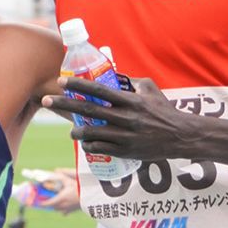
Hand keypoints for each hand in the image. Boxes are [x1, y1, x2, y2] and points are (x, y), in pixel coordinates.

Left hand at [39, 168, 80, 214]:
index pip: (48, 203)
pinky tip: (64, 205)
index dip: (42, 203)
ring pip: (58, 209)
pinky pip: (64, 212)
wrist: (90, 196)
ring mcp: (68, 209)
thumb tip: (55, 171)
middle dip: (49, 203)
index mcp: (60, 198)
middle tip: (46, 199)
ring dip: (55, 206)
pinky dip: (63, 209)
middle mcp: (63, 205)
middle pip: (52, 207)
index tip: (38, 202)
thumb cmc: (79, 188)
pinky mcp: (72, 210)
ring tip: (55, 200)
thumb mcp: (69, 181)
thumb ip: (61, 176)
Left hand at [42, 76, 199, 159]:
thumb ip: (131, 82)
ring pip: (92, 133)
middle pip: (89, 111)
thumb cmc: (165, 110)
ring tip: (71, 129)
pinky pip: (102, 148)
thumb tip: (113, 75)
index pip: (99, 91)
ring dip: (77, 130)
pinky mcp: (127, 151)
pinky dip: (91, 145)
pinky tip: (87, 142)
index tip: (62, 81)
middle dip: (65, 105)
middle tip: (47, 101)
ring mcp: (126, 136)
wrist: (180, 136)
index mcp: (131, 100)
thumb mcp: (150, 89)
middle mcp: (126, 118)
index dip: (78, 85)